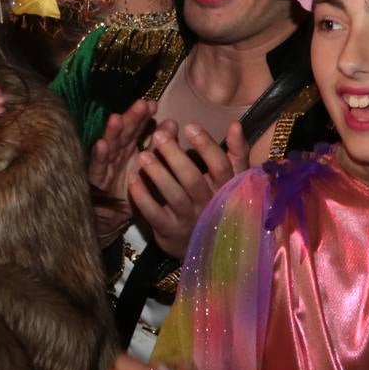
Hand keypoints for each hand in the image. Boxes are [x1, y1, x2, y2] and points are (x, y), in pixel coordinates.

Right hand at [88, 99, 156, 247]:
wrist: (110, 217)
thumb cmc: (128, 188)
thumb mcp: (146, 166)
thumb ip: (158, 146)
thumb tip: (172, 122)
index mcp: (128, 149)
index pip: (136, 129)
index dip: (143, 117)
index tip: (153, 105)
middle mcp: (115, 154)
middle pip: (123, 134)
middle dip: (131, 119)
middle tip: (141, 105)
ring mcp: (104, 166)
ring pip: (108, 147)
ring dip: (112, 133)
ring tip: (117, 119)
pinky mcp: (94, 181)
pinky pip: (96, 168)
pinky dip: (98, 156)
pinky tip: (100, 145)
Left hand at [129, 121, 247, 258]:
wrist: (208, 244)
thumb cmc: (218, 200)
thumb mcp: (232, 178)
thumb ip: (235, 152)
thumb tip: (235, 124)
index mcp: (226, 188)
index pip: (220, 166)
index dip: (206, 146)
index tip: (189, 126)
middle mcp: (210, 204)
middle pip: (193, 179)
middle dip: (175, 156)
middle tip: (158, 135)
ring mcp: (190, 219)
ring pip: (174, 196)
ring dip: (158, 175)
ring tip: (143, 155)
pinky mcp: (170, 230)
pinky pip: (155, 214)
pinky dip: (143, 197)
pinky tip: (133, 180)